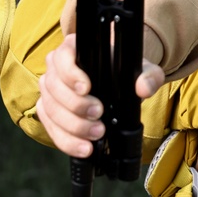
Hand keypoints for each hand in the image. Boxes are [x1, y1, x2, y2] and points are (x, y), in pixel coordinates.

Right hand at [36, 32, 166, 157]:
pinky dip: (66, 140)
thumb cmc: (125, 72)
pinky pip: (50, 128)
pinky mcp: (49, 112)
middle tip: (98, 115)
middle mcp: (56, 68)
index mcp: (74, 49)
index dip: (70, 73)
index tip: (86, 87)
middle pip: (53, 86)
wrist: (119, 86)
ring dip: (72, 126)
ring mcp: (50, 91)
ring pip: (50, 109)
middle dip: (75, 105)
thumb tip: (143, 88)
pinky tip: (84, 147)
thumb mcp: (142, 69)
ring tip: (96, 134)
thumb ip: (148, 76)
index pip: (62, 57)